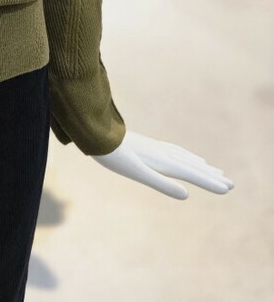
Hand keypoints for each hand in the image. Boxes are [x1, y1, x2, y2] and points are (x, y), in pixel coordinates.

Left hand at [90, 129, 233, 198]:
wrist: (98, 135)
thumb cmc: (116, 157)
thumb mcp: (138, 173)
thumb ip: (162, 184)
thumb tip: (187, 195)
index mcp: (164, 162)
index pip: (193, 175)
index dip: (210, 183)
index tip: (228, 189)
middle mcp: (164, 154)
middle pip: (193, 167)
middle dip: (211, 176)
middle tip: (231, 184)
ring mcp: (157, 148)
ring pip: (186, 158)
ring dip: (202, 167)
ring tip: (215, 171)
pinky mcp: (149, 146)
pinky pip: (176, 152)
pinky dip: (187, 157)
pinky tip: (186, 158)